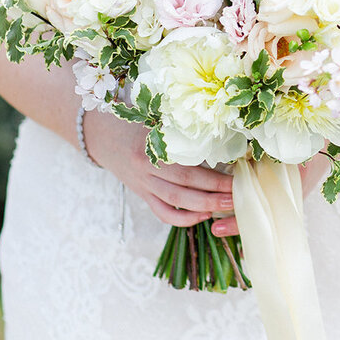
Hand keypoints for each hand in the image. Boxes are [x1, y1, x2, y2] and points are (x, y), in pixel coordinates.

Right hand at [83, 111, 239, 236]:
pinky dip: (183, 219)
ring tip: (228, 206)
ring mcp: (143, 184)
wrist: (102, 134)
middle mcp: (146, 168)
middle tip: (238, 196)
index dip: (214, 175)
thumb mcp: (158, 120)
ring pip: (175, 203)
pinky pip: (163, 213)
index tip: (238, 176)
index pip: (188, 166)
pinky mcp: (142, 195)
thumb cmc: (136, 123)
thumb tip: (224, 137)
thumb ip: (183, 131)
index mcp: (152, 147)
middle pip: (184, 187)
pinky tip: (202, 216)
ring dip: (204, 207)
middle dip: (214, 193)